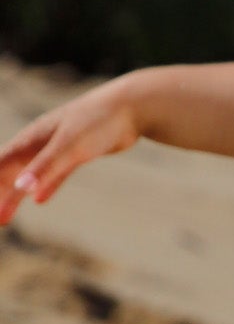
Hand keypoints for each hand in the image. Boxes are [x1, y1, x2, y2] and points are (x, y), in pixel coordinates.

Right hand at [0, 80, 140, 222]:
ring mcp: (59, 147)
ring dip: (16, 195)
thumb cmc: (97, 122)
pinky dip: (44, 187)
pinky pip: (54, 174)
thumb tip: (21, 189)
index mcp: (32, 138)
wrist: (130, 106)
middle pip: (11, 172)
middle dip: (0, 194)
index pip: (1, 164)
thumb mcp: (69, 146)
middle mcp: (40, 142)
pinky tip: (39, 200)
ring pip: (31, 175)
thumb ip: (45, 167)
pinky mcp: (77, 153)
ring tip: (6, 217)